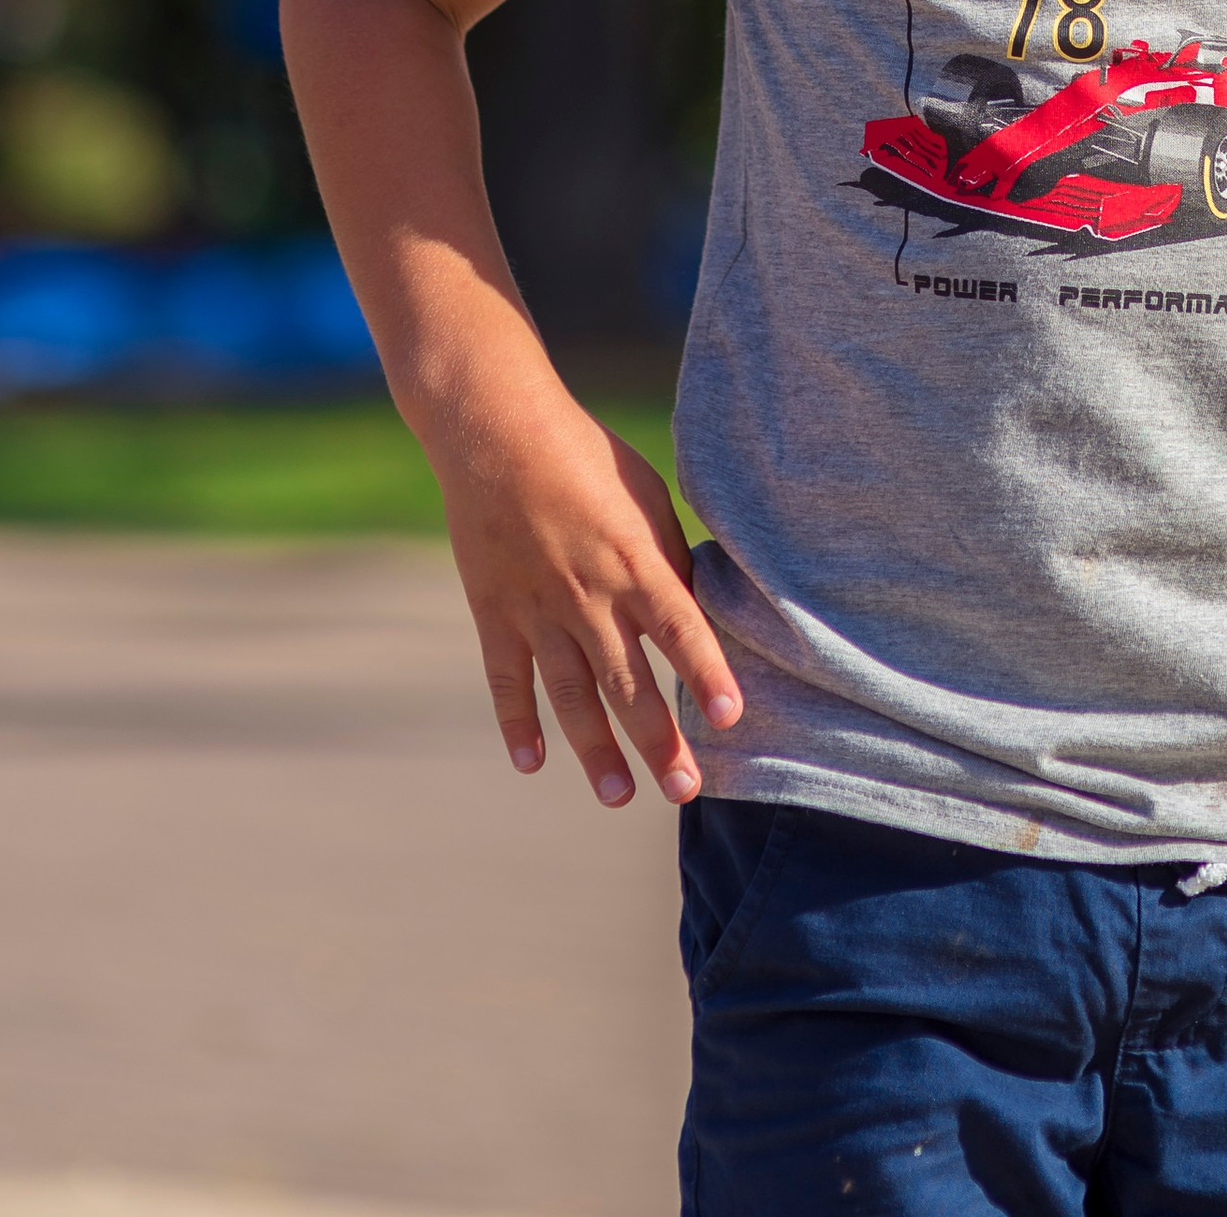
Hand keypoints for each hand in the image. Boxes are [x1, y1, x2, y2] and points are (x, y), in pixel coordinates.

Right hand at [429, 370, 742, 810]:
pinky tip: (532, 763)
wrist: (496, 430)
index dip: (706, 675)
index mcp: (632, 560)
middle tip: (685, 792)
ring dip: (595, 751)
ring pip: (570, 696)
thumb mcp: (646, 494)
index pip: (681, 629)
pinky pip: (507, 679)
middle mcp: (588, 595)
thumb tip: (693, 608)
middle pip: (628, 683)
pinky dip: (517, 723)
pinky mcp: (494, 612)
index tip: (732, 720)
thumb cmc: (585, 454)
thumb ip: (666, 556)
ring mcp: (536, 609)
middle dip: (658, 742)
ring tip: (619, 796)